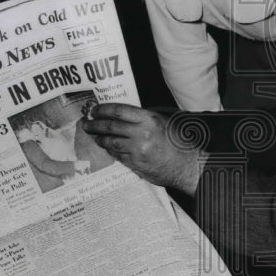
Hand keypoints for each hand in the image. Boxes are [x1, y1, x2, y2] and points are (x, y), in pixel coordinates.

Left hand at [81, 103, 205, 193]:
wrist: (188, 165)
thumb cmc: (180, 142)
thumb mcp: (165, 122)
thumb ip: (146, 117)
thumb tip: (125, 115)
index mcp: (149, 119)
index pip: (119, 111)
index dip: (103, 110)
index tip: (94, 110)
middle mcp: (141, 134)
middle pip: (111, 127)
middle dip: (95, 124)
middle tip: (86, 123)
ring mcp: (137, 151)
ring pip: (111, 142)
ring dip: (100, 139)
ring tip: (94, 136)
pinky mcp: (136, 164)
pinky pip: (118, 156)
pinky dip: (111, 151)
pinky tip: (108, 148)